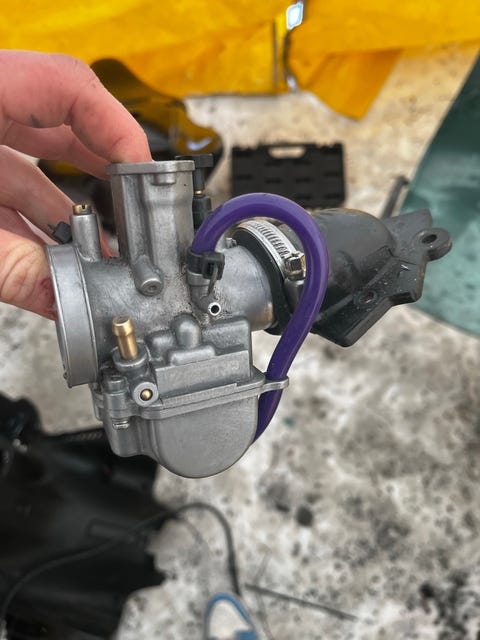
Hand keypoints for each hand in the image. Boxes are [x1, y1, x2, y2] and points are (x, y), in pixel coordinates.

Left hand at [0, 50, 151, 317]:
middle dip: (110, 176)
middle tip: (139, 215)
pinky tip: (61, 259)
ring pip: (40, 164)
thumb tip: (65, 301)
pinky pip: (14, 186)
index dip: (118, 129)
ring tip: (103, 255)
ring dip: (75, 212)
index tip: (145, 175)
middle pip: (67, 126)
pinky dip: (40, 223)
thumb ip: (11, 265)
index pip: (68, 88)